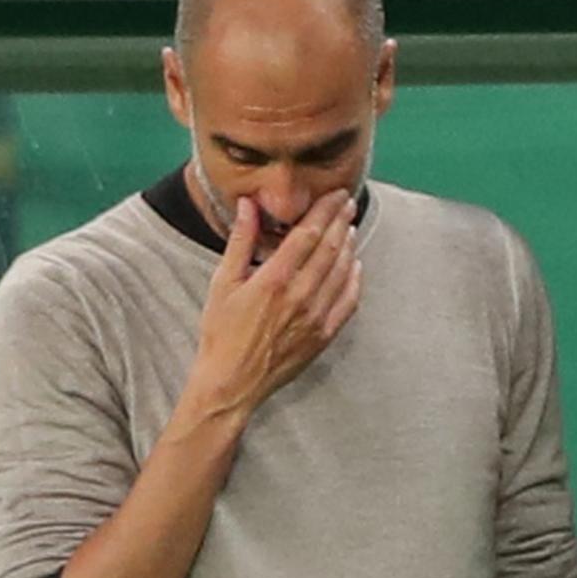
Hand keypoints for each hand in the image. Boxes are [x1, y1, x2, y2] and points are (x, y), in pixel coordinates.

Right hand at [186, 189, 363, 415]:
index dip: (324, 210)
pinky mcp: (323, 335)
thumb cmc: (221, 332)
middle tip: (348, 202)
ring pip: (341, 272)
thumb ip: (240, 241)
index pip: (308, 234)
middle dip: (341, 221)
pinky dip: (355, 280)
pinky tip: (355, 266)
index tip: (335, 195)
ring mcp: (315, 317)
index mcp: (273, 279)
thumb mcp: (222, 282)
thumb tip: (249, 205)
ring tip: (350, 227)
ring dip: (348, 245)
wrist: (232, 381)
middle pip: (329, 248)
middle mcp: (299, 296)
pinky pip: (348, 302)